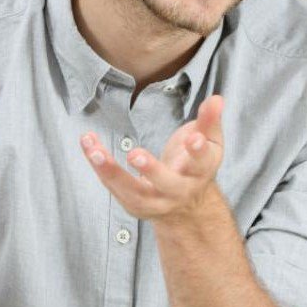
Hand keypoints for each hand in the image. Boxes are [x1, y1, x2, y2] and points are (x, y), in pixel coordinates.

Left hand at [80, 94, 225, 222]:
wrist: (187, 207)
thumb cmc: (196, 165)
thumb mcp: (209, 142)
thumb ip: (210, 120)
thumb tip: (218, 98)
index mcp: (200, 172)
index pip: (201, 162)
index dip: (198, 151)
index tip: (193, 139)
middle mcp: (179, 191)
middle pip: (167, 184)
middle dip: (152, 170)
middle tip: (135, 154)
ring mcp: (155, 201)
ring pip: (133, 190)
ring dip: (112, 171)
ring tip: (95, 150)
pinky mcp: (134, 204)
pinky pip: (114, 186)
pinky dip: (100, 166)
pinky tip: (89, 146)